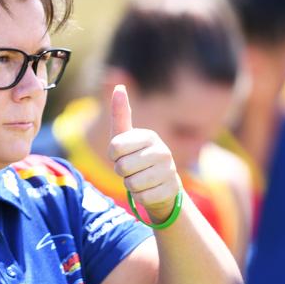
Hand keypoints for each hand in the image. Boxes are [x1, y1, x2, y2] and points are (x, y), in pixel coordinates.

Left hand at [108, 85, 180, 222]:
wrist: (161, 185)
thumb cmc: (137, 158)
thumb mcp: (125, 137)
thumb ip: (120, 113)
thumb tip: (119, 85)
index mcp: (148, 135)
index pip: (114, 147)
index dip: (113, 155)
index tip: (122, 155)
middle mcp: (162, 151)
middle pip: (122, 167)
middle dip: (121, 172)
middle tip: (131, 170)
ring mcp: (169, 171)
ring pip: (132, 184)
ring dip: (130, 185)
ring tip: (139, 179)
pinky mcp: (171, 190)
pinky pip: (142, 197)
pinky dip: (140, 197)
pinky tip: (148, 190)